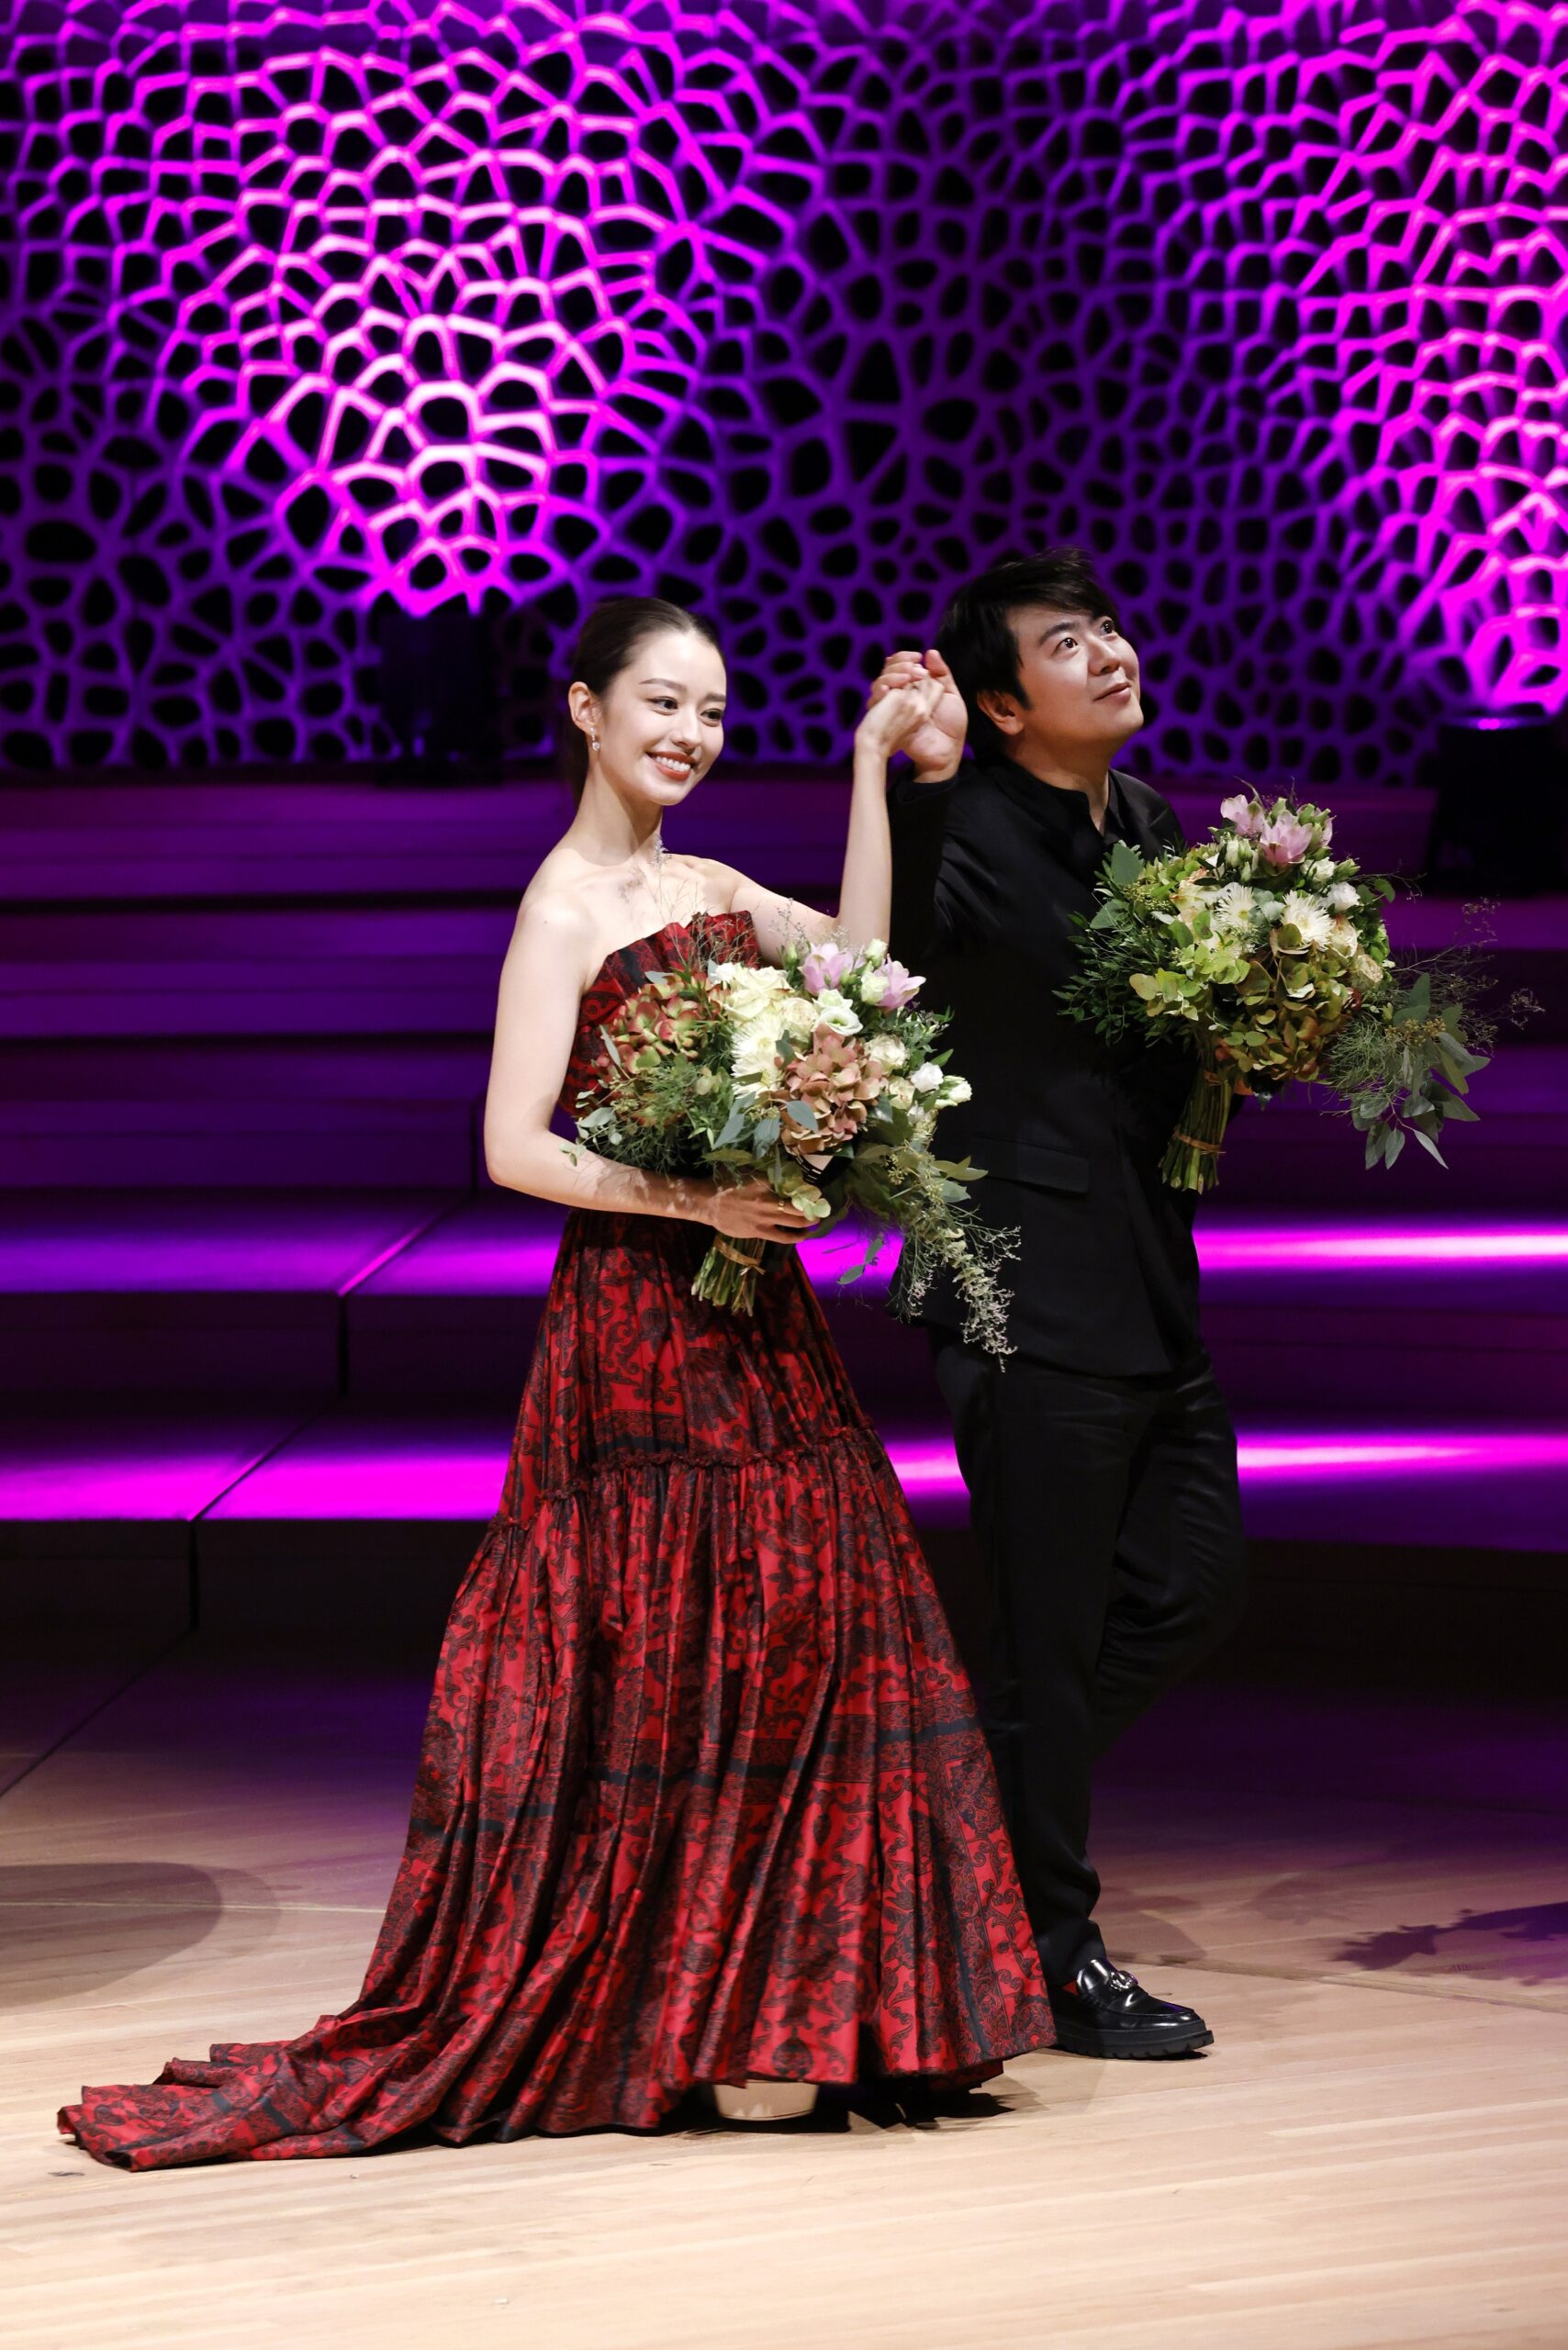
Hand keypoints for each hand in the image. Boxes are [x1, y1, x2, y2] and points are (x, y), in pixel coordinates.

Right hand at [700, 1177, 814, 1242]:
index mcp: (765, 1182)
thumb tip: (782, 1169)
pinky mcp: (759, 1232)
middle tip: (821, 1205)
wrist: (707, 1202)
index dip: (807, 1187)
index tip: (815, 1189)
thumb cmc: (724, 1183)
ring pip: (795, 1222)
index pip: (794, 1184)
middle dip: (813, 1206)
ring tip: (815, 1221)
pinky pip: (782, 1237)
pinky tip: (803, 1235)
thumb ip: (764, 1170)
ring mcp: (765, 1218)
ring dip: (808, 1222)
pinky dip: (795, 1237)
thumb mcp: (744, 1169)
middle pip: (799, 1205)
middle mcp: (768, 1200)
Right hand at [867, 647, 965, 780]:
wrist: (945, 751)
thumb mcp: (951, 695)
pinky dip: (880, 691)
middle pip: (890, 670)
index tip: (916, 657)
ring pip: (881, 682)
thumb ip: (942, 674)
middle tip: (914, 667)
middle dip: (899, 664)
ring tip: (907, 678)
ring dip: (891, 675)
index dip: (905, 658)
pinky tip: (888, 689)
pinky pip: (875, 700)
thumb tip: (930, 652)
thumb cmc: (951, 725)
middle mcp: (902, 694)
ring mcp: (893, 706)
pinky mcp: (886, 718)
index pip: (903, 666)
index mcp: (917, 687)